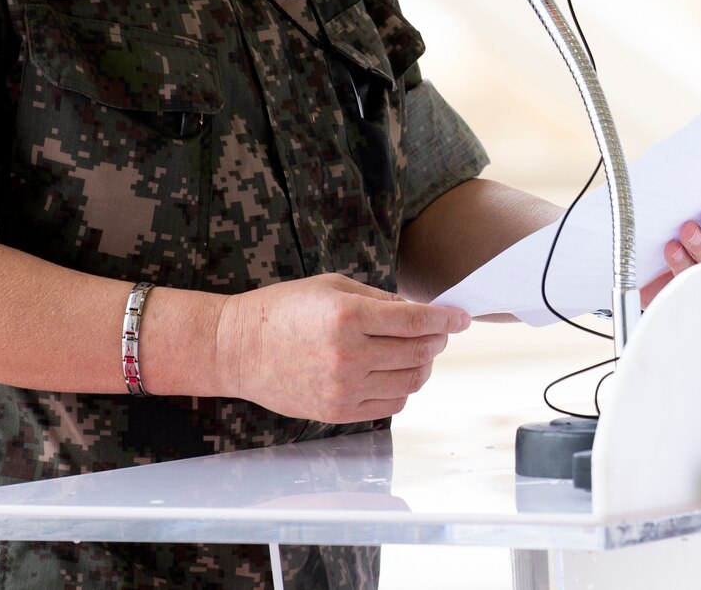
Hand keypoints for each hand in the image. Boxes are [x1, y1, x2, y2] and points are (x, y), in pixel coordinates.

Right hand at [211, 273, 468, 422]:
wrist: (236, 349)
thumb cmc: (284, 310)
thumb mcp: (333, 288)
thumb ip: (381, 300)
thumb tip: (422, 311)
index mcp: (347, 317)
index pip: (415, 320)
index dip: (446, 318)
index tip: (463, 317)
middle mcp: (348, 355)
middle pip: (419, 352)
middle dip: (437, 339)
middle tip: (439, 331)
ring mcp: (342, 388)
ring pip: (411, 382)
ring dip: (424, 365)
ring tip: (418, 351)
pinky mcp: (337, 412)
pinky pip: (391, 405)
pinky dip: (403, 389)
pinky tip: (394, 373)